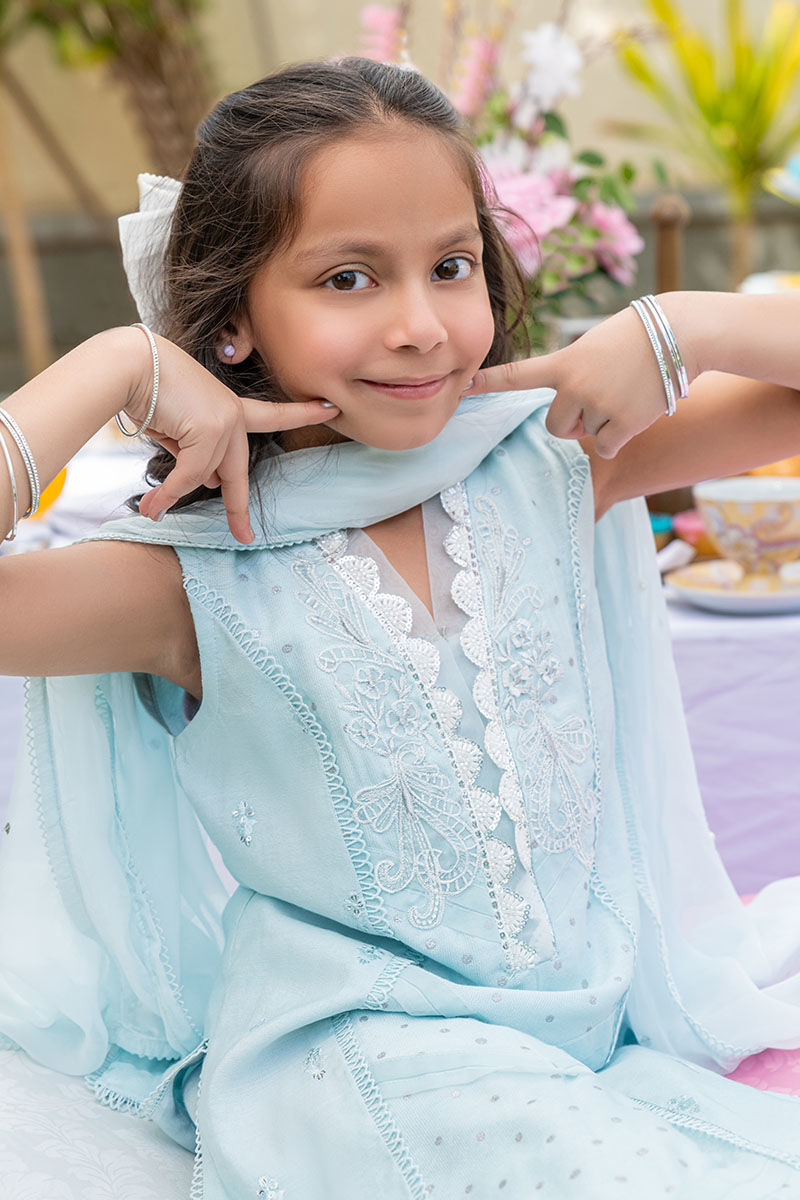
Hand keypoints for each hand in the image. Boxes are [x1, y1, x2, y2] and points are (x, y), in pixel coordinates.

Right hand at [123, 332, 337, 543]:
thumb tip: (209, 484)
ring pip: (205, 475)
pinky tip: (153, 508)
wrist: (130, 365)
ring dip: (174, 489)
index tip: (330, 408)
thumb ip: (198, 454)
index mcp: (230, 407)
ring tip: (151, 502)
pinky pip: (191, 475)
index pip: (273, 414)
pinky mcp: (212, 430)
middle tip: (244, 537)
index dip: (301, 413)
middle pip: (237, 473)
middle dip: (237, 509)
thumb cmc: (147, 390)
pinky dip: (169, 494)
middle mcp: (234, 413)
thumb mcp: (178, 427)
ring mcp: (227, 421)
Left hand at [466, 304, 697, 458]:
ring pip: (584, 435)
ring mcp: (597, 406)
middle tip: (599, 398)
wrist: (679, 333)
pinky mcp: (622, 424)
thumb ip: (573, 375)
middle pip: (555, 427)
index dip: (490, 383)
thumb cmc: (636, 337)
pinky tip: (634, 411)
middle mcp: (575, 387)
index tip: (465, 388)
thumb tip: (575, 423)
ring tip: (624, 393)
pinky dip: (618, 437)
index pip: (518, 376)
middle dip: (573, 421)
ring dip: (601, 423)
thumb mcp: (593, 346)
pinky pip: (605, 447)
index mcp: (564, 363)